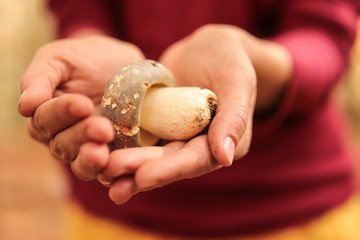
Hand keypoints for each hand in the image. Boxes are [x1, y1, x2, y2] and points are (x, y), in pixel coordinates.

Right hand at [18, 34, 144, 179]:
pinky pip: (105, 172)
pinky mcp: (110, 156)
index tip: (82, 104)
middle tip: (103, 128)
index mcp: (45, 113)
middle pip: (62, 145)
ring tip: (103, 152)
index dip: (62, 113)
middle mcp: (62, 136)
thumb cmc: (89, 59)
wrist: (126, 67)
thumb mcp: (62, 58)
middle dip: (82, 135)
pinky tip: (117, 167)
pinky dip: (110, 172)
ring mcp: (86, 149)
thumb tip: (24, 106)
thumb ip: (40, 78)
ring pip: (80, 163)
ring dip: (91, 159)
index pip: (44, 119)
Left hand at [98, 24, 258, 203]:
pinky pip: (141, 139)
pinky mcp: (160, 127)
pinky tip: (99, 153)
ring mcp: (178, 137)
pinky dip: (122, 146)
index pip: (196, 160)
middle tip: (108, 173)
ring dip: (126, 166)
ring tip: (99, 173)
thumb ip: (234, 117)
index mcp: (224, 142)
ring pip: (151, 156)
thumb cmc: (229, 59)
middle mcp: (200, 146)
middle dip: (139, 169)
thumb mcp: (237, 80)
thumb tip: (225, 158)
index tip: (143, 177)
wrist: (207, 49)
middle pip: (168, 162)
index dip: (169, 170)